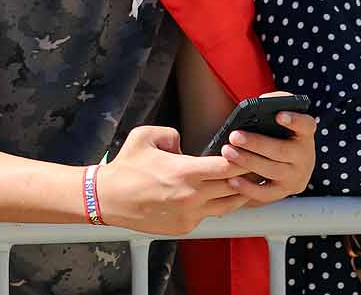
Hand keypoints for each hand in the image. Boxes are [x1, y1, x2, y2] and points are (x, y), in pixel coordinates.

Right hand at [96, 126, 247, 235]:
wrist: (108, 199)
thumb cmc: (125, 169)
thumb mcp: (144, 136)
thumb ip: (170, 134)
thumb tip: (182, 142)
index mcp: (185, 172)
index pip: (228, 167)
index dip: (240, 159)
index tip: (243, 152)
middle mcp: (192, 196)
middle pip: (234, 187)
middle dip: (245, 175)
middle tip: (252, 167)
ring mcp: (190, 214)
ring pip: (228, 206)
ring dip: (237, 194)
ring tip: (243, 183)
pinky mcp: (185, 227)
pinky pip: (208, 215)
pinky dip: (215, 205)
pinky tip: (214, 196)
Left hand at [218, 105, 316, 205]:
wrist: (286, 161)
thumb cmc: (276, 132)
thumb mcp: (278, 115)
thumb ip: (272, 104)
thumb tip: (260, 102)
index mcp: (305, 134)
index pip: (306, 125)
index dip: (295, 121)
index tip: (279, 115)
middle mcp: (305, 156)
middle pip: (282, 151)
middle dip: (256, 143)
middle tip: (234, 136)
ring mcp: (296, 176)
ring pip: (272, 171)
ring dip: (248, 162)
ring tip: (227, 152)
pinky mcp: (284, 192)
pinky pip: (266, 194)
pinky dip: (249, 189)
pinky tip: (232, 180)